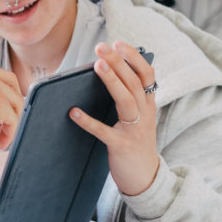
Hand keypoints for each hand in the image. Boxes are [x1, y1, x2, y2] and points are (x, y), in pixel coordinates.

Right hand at [0, 61, 22, 151]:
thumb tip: (0, 105)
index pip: (0, 77)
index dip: (6, 94)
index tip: (6, 109)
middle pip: (12, 86)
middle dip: (14, 106)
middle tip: (8, 123)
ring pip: (16, 103)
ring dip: (12, 122)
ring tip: (1, 136)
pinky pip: (14, 119)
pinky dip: (10, 132)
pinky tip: (0, 141)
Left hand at [68, 40, 160, 195]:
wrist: (147, 179)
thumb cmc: (136, 144)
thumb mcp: (138, 119)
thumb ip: (128, 99)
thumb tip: (105, 75)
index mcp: (148, 105)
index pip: (146, 75)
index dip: (134, 58)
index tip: (118, 43)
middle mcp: (146, 114)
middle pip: (134, 82)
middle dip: (118, 62)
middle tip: (102, 47)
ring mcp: (135, 131)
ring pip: (126, 100)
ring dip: (113, 81)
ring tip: (98, 66)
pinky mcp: (122, 147)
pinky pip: (105, 132)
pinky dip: (89, 122)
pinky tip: (73, 112)